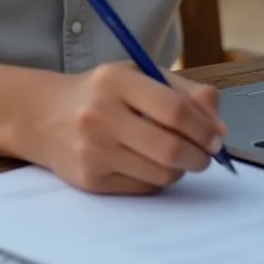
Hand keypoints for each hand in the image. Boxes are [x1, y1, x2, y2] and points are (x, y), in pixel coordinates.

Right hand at [31, 63, 225, 193]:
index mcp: (115, 80)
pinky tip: (147, 164)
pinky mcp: (90, 180)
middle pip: (170, 147)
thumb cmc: (101, 93)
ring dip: (179, 169)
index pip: (174, 109)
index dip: (203, 127)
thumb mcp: (138, 75)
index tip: (216, 137)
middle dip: (199, 156)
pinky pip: (143, 189)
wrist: (44, 116)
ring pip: (161, 174)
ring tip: (175, 156)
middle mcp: (100, 115)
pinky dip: (156, 180)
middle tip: (205, 155)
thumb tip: (220, 127)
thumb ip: (184, 92)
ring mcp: (93, 150)